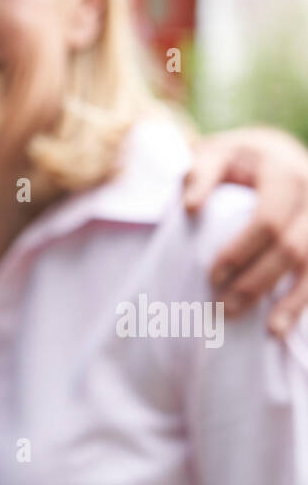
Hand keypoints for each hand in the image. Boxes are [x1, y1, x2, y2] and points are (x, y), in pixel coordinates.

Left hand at [183, 126, 307, 336]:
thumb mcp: (216, 153)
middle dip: (258, 282)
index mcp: (285, 174)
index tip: (212, 277)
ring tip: (269, 331)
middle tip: (223, 309)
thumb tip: (190, 207)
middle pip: (292, 249)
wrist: (278, 153)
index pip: (267, 221)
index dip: (241, 252)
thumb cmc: (239, 158)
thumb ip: (201, 173)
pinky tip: (287, 325)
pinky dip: (306, 300)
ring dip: (293, 302)